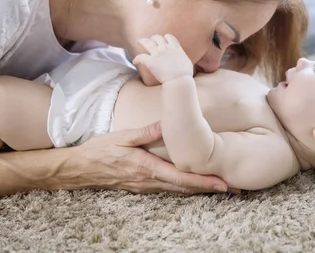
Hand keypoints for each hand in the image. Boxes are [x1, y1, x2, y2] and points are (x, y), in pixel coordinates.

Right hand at [73, 122, 230, 193]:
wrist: (80, 168)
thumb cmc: (100, 151)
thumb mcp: (123, 137)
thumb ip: (146, 132)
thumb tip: (168, 123)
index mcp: (147, 168)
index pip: (181, 178)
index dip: (203, 182)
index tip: (223, 184)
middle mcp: (149, 181)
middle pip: (184, 189)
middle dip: (209, 189)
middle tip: (234, 189)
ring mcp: (145, 187)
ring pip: (178, 191)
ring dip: (199, 190)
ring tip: (220, 188)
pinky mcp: (142, 187)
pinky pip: (168, 189)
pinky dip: (184, 188)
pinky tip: (192, 185)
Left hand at [132, 34, 192, 83]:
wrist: (179, 80)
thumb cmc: (184, 74)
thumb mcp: (186, 61)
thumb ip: (181, 57)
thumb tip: (181, 60)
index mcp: (175, 47)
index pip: (169, 37)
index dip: (165, 38)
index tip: (163, 41)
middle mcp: (165, 48)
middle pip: (157, 37)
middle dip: (153, 38)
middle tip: (150, 40)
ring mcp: (157, 54)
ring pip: (146, 42)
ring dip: (142, 41)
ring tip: (138, 41)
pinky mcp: (150, 61)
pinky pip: (140, 57)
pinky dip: (136, 59)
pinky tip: (135, 61)